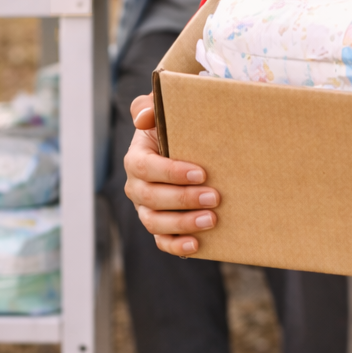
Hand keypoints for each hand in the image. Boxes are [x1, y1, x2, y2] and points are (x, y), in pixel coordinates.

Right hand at [123, 94, 220, 255]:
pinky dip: (177, 246)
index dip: (171, 172)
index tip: (201, 173)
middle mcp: (137, 186)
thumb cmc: (178, 126)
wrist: (191, 148)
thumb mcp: (165, 110)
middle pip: (151, 198)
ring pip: (155, 223)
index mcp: (136, 158)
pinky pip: (162, 241)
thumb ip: (151, 106)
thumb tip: (143, 118)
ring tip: (211, 219)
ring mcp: (146, 209)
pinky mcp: (160, 226)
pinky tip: (196, 244)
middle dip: (183, 199)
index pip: (145, 167)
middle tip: (215, 197)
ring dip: (183, 223)